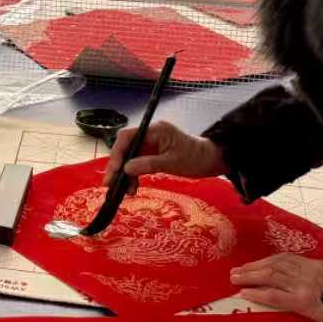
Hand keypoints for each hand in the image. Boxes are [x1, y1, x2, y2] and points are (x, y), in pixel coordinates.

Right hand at [102, 122, 226, 192]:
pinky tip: (133, 188)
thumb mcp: (173, 163)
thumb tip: (126, 169)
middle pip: (125, 148)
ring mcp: (151, 144)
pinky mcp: (153, 154)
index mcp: (156, 130)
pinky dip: (134, 176)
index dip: (117, 152)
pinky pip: (137, 164)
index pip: (128, 137)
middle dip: (117, 166)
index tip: (115, 170)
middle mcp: (150, 135)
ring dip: (125, 174)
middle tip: (110, 184)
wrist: (212, 161)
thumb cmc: (197, 158)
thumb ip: (149, 164)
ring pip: (130, 158)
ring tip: (125, 191)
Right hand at [231, 254, 322, 321]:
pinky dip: (271, 259)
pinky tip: (262, 262)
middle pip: (272, 276)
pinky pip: (288, 258)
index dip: (257, 294)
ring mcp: (307, 270)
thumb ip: (306, 321)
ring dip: (256, 265)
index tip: (242, 293)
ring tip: (240, 268)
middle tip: (232, 276)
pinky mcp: (312, 263)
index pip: (275, 296)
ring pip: (277, 264)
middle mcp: (303, 283)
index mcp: (305, 301)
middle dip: (250, 275)